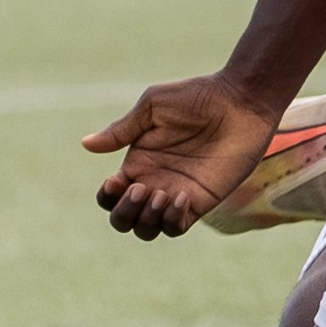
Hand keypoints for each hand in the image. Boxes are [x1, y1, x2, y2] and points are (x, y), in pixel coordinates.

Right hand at [85, 74, 280, 238]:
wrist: (240, 102)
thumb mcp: (153, 107)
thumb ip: (122, 129)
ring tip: (162, 192)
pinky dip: (172, 220)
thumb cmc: (197, 97)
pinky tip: (181, 196)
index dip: (107, 196)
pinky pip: (177, 227)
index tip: (117, 180)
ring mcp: (176, 194)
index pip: (111, 195)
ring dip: (146, 218)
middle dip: (123, 213)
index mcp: (139, 161)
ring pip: (147, 229)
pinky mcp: (201, 201)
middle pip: (123, 219)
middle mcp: (154, 181)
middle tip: (140, 190)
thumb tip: (85, 144)